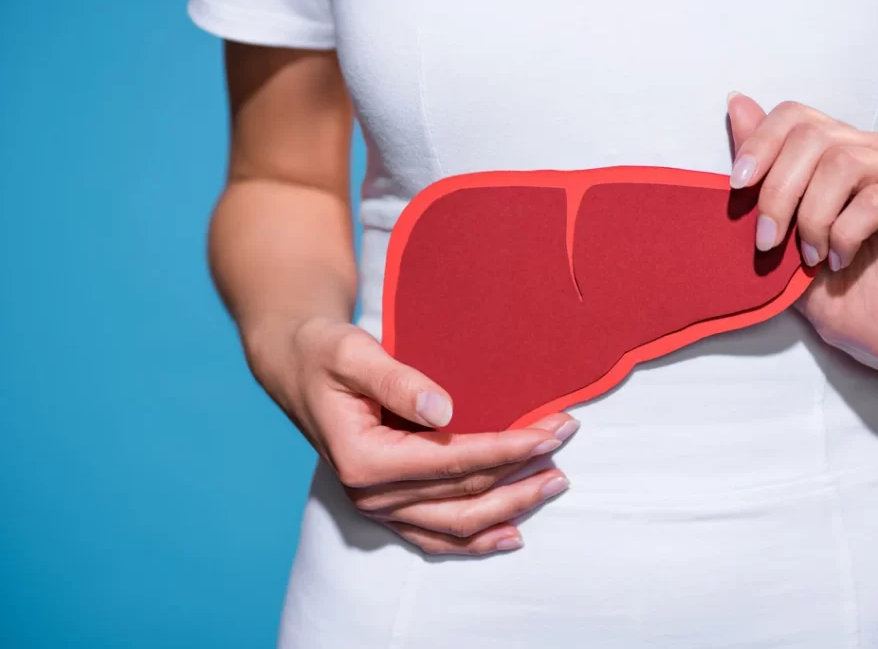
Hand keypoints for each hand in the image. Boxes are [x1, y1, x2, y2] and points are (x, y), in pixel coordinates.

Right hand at [244, 315, 577, 554]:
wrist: (296, 366)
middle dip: (521, 473)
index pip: (454, 461)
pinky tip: (510, 534)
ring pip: (456, 524)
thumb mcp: (353, 354)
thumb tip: (443, 409)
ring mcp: (377, 507)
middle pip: (464, 496)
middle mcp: (370, 494)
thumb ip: (397, 380)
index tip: (550, 431)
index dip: (507, 448)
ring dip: (510, 508)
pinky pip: (435, 536)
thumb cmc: (324, 354)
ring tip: (553, 484)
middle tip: (564, 443)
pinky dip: (474, 540)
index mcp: (363, 459)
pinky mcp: (386, 506)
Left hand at [726, 93, 877, 372]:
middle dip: (778, 192)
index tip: (735, 187)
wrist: (866, 328)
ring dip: (811, 217)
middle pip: (814, 138)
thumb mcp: (774, 223)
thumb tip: (736, 101)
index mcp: (833, 146)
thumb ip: (761, 166)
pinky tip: (837, 260)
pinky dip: (844, 234)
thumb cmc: (816, 276)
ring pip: (843, 165)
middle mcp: (870, 149)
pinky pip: (876, 200)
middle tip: (766, 241)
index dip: (760, 144)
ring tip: (807, 257)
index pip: (794, 115)